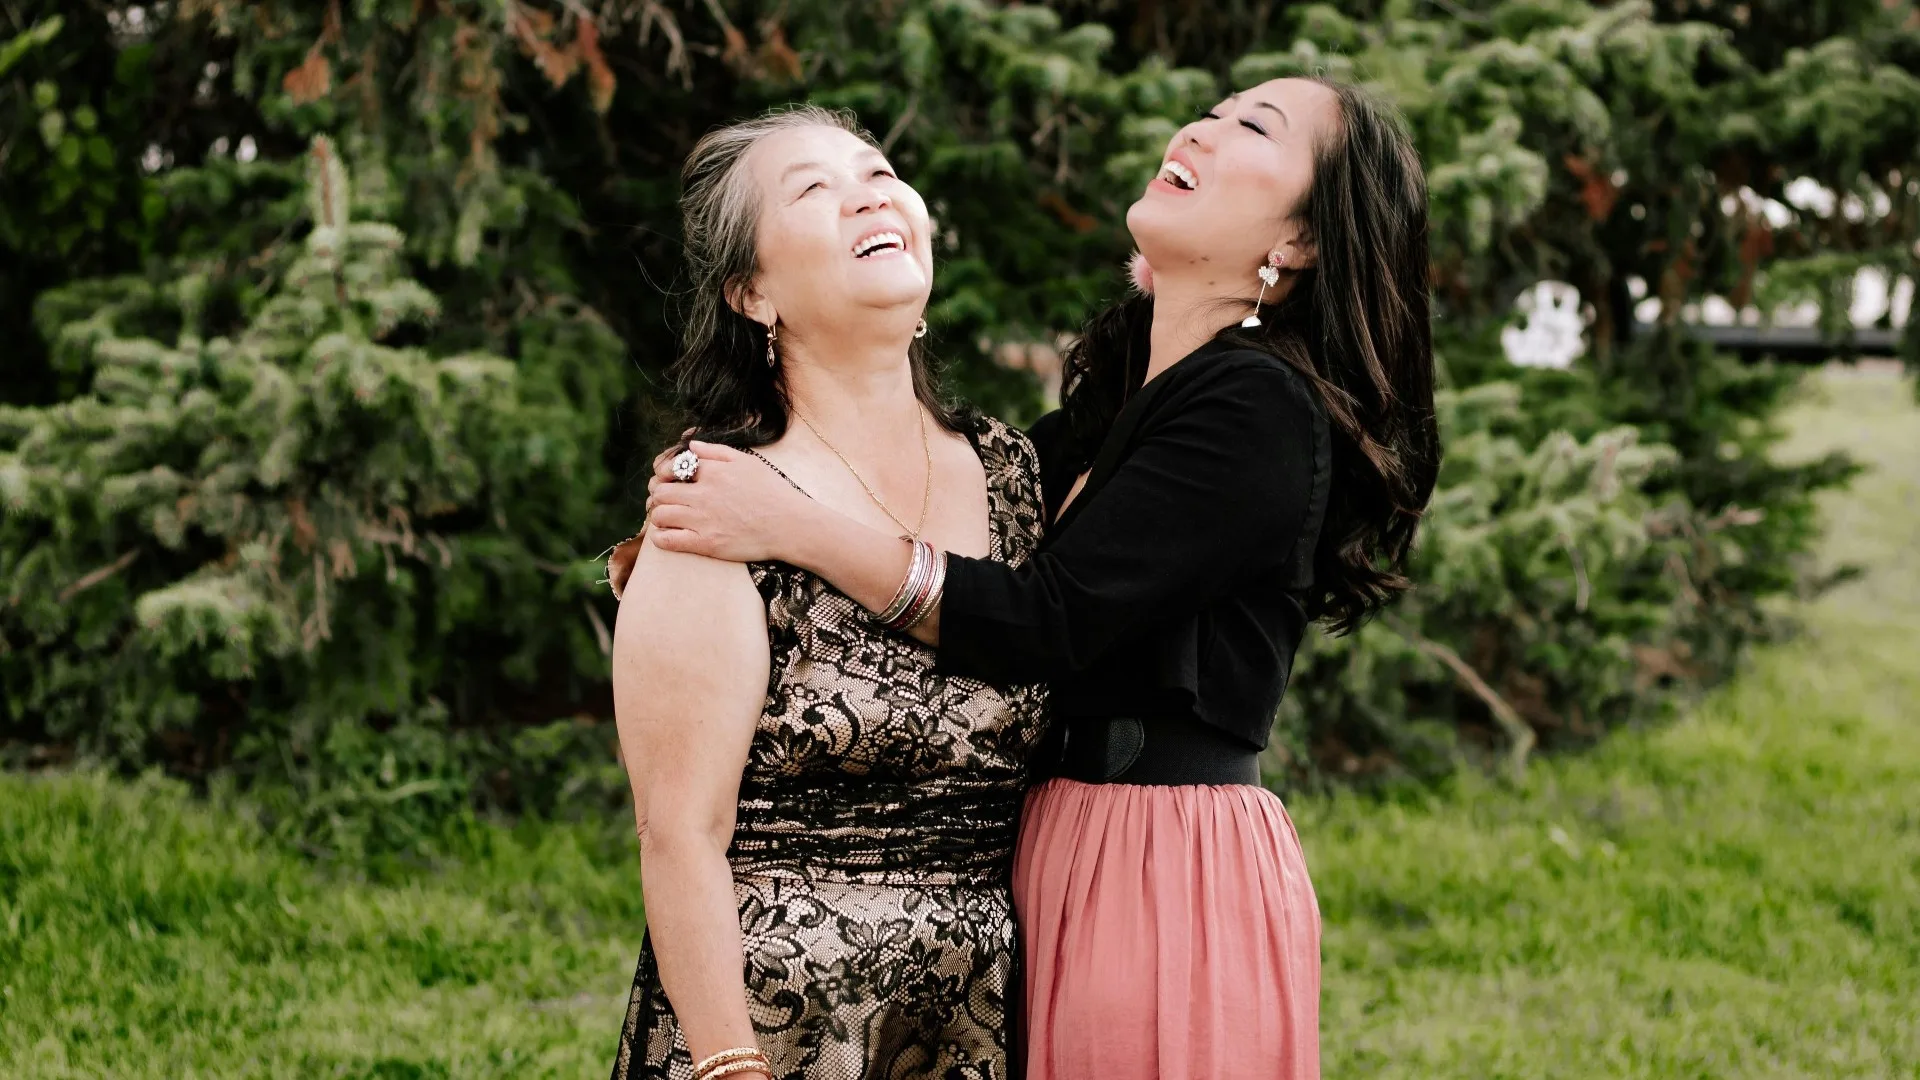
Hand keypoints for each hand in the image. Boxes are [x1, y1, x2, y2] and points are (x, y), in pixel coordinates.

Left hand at [646, 441, 811, 563]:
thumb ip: (716, 452)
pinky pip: (668, 541)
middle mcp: (704, 494)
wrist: (790, 525)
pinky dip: (660, 537)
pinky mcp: (706, 543)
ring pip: (660, 514)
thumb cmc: (773, 492)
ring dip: (657, 515)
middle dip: (657, 495)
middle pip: (662, 492)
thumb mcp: (748, 462)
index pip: (673, 468)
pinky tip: (664, 535)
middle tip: (661, 500)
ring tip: (664, 517)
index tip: (668, 480)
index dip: (664, 473)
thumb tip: (691, 445)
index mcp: (713, 472)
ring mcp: (703, 520)